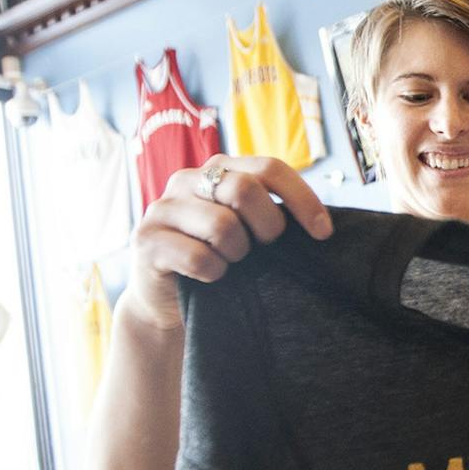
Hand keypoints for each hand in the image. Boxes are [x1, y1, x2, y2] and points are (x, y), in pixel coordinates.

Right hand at [121, 155, 333, 330]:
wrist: (168, 301)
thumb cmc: (219, 259)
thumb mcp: (248, 229)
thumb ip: (271, 211)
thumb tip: (322, 222)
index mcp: (218, 168)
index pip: (270, 168)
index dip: (302, 199)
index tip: (323, 233)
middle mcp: (187, 179)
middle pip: (246, 190)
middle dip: (268, 227)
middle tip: (264, 249)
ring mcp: (162, 207)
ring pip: (223, 226)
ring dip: (238, 254)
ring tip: (230, 262)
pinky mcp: (145, 240)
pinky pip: (199, 257)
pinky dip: (214, 273)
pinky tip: (211, 277)